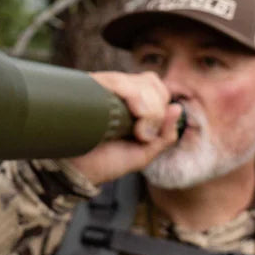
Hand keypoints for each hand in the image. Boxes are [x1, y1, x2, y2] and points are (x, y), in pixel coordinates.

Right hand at [67, 71, 182, 184]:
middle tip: (141, 135)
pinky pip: (119, 82)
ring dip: (146, 109)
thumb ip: (165, 135)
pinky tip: (127, 119)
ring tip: (133, 132)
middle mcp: (113, 89)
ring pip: (137, 82)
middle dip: (155, 111)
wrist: (76, 172)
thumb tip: (178, 107)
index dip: (160, 103)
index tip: (147, 132)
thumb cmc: (104, 162)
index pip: (153, 83)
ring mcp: (100, 87)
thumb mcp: (144, 153)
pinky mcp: (89, 88)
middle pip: (150, 81)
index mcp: (127, 100)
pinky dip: (133, 98)